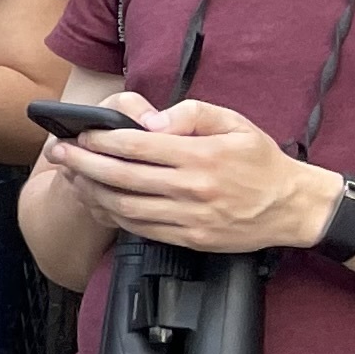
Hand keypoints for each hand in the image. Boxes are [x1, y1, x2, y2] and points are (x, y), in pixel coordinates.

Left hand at [37, 89, 326, 253]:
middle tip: (60, 154)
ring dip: (91, 192)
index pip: (137, 146)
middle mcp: (193, 188)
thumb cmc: (260, 160)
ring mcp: (191, 217)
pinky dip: (113, 215)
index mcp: (201, 156)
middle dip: (83, 163)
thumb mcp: (234, 123)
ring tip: (72, 177)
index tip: (81, 133)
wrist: (294, 207)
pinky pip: (142, 228)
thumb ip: (191, 114)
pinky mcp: (191, 239)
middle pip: (122, 177)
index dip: (101, 139)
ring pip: (125, 207)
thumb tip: (151, 121)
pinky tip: (100, 201)